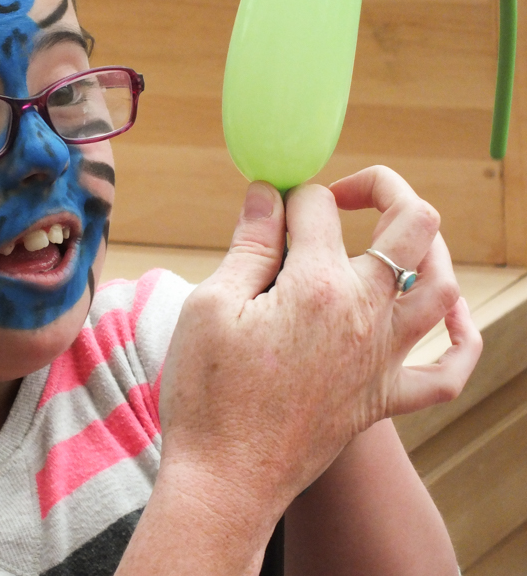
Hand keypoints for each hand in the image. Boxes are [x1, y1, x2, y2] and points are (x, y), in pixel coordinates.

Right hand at [157, 166, 479, 513]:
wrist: (226, 481)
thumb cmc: (209, 394)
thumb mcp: (210, 306)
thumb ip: (248, 245)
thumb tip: (269, 194)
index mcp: (317, 286)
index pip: (317, 207)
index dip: (286, 196)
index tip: (262, 206)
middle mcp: (365, 315)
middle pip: (412, 226)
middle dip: (382, 189)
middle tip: (340, 195)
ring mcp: (382, 359)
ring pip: (442, 286)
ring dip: (427, 247)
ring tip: (391, 238)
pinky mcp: (382, 399)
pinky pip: (447, 369)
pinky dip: (461, 336)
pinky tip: (451, 314)